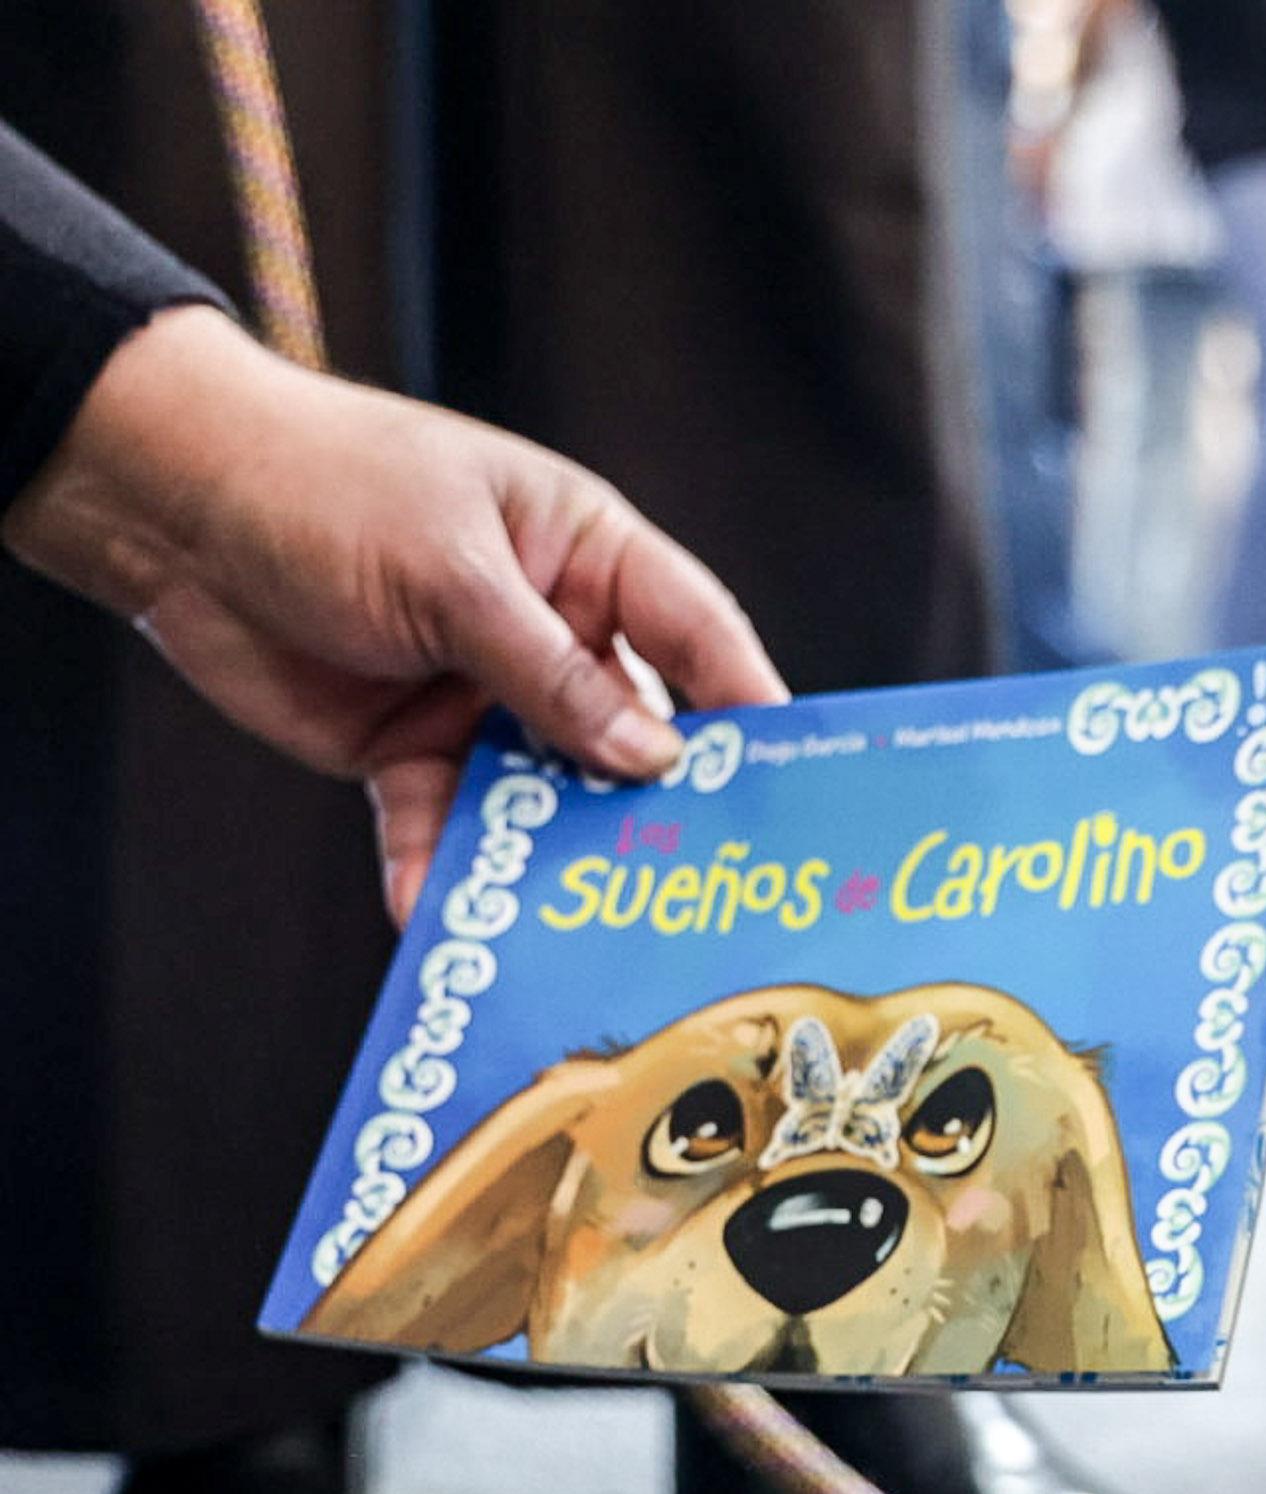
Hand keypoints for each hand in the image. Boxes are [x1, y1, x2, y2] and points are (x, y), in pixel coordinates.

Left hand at [1, 306, 787, 923]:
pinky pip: (443, 824)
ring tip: (574, 924)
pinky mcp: (408, 749)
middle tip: (692, 881)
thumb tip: (654, 756)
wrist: (167, 503)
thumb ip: (552, 671)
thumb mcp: (451, 572)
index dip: (745, 704)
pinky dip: (441, 870)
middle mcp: (550, 631)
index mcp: (586, 556)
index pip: (695, 633)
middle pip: (629, 732)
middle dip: (652, 806)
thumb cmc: (323, 484)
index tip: (787, 783)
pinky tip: (439, 913)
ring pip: (542, 795)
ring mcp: (482, 695)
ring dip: (550, 855)